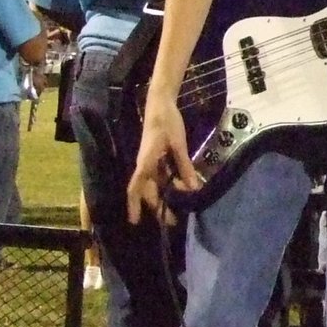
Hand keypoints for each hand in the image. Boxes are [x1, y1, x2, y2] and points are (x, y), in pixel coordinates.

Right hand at [126, 91, 200, 223]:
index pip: (135, 187)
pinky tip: (180, 191)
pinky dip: (169, 184)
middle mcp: (145, 164)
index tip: (134, 221)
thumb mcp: (179, 144)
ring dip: (164, 197)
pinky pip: (161, 175)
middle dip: (157, 207)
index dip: (133, 205)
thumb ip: (185, 166)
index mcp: (146, 162)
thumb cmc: (167, 122)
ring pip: (155, 185)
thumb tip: (192, 188)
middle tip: (173, 222)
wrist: (160, 104)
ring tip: (178, 211)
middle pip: (147, 191)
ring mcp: (150, 161)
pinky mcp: (157, 157)